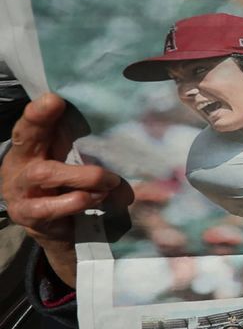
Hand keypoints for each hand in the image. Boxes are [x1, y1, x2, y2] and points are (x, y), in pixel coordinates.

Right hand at [1, 93, 126, 286]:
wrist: (56, 230)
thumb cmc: (69, 188)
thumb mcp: (77, 164)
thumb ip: (93, 151)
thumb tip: (136, 143)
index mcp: (32, 145)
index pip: (33, 122)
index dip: (40, 111)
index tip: (54, 98)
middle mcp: (21, 162)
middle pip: (27, 138)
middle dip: (43, 123)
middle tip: (66, 111)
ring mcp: (20, 189)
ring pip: (45, 173)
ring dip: (82, 176)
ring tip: (109, 181)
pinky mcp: (27, 214)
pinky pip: (48, 207)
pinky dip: (75, 202)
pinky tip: (94, 199)